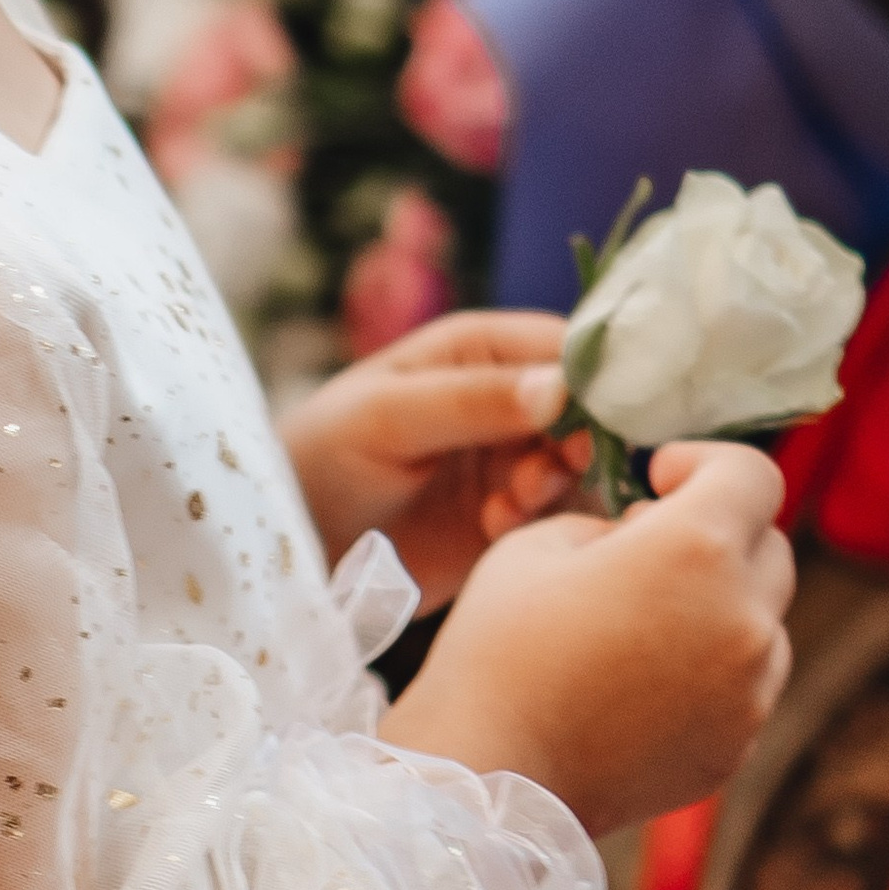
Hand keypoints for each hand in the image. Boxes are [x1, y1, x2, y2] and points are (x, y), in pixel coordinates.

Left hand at [281, 309, 589, 607]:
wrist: (296, 540)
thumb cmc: (323, 456)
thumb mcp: (387, 417)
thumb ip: (470, 399)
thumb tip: (559, 386)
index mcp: (480, 349)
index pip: (567, 348)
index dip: (592, 382)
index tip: (585, 425)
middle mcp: (508, 398)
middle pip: (588, 411)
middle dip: (574, 445)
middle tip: (532, 479)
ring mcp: (514, 458)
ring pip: (580, 467)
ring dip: (555, 489)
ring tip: (503, 510)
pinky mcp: (513, 515)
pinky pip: (561, 516)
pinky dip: (540, 525)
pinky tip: (493, 531)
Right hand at [384, 439, 794, 831]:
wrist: (488, 774)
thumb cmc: (498, 646)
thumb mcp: (541, 543)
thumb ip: (613, 522)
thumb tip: (648, 536)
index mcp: (696, 549)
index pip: (753, 475)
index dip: (706, 461)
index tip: (659, 479)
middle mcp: (744, 617)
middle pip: (770, 547)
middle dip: (716, 534)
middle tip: (643, 552)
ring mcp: (750, 689)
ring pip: (763, 619)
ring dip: (717, 604)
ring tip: (639, 627)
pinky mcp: (738, 742)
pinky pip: (744, 683)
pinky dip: (709, 668)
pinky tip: (637, 683)